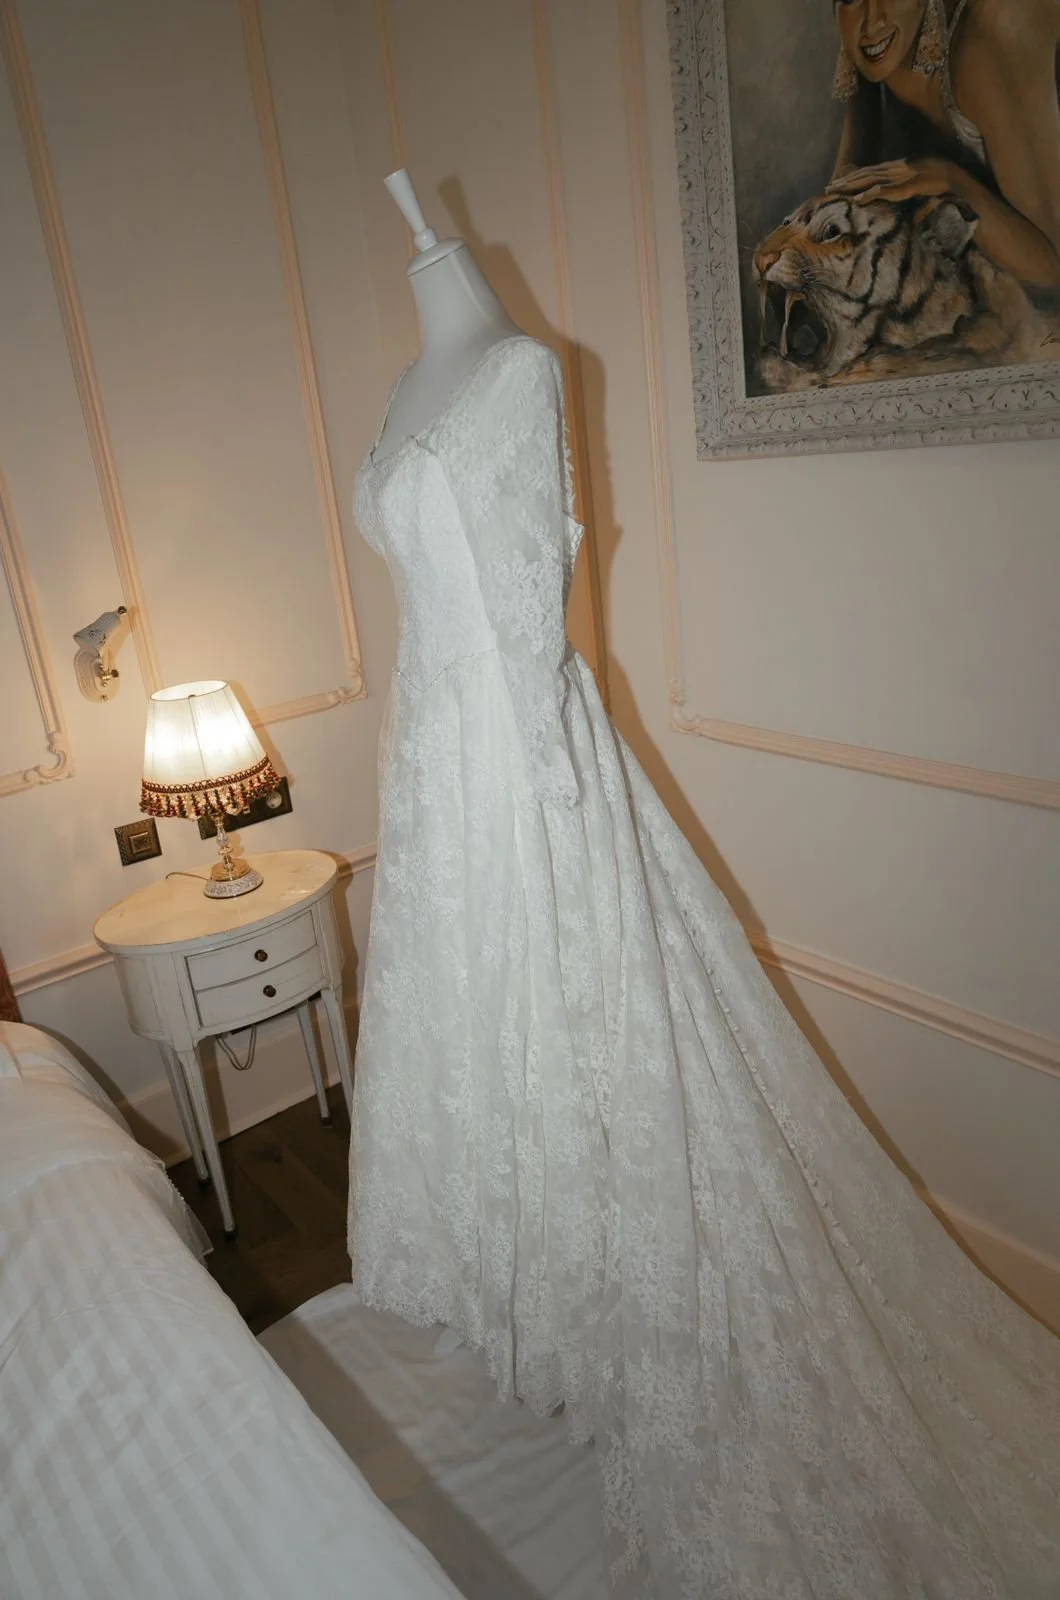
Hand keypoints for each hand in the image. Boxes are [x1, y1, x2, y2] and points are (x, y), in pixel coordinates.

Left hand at [827, 157, 960, 202]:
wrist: (959, 177)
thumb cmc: (942, 178)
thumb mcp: (919, 177)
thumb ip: (906, 182)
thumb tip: (895, 189)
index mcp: (899, 166)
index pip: (871, 171)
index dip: (853, 176)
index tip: (838, 182)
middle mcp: (897, 168)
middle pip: (866, 174)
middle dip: (846, 181)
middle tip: (828, 188)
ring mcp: (902, 176)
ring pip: (870, 180)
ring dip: (851, 186)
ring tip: (835, 191)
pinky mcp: (908, 186)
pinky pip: (887, 191)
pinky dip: (872, 194)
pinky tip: (859, 199)